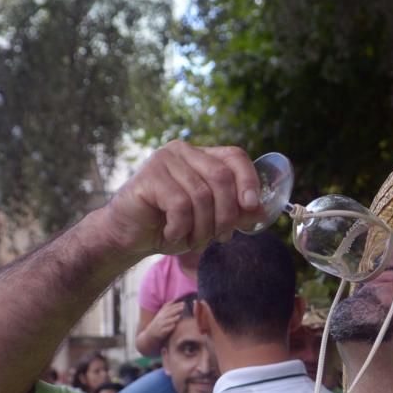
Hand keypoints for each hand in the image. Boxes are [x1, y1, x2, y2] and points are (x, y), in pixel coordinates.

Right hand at [100, 142, 262, 255]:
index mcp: (202, 156)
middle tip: (221, 237)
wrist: (130, 236)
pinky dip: (181, 228)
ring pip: (201, 195)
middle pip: (222, 177)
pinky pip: (180, 205)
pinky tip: (172, 234)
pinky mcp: (148, 177)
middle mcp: (183, 152)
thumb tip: (262, 211)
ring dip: (202, 228)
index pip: (235, 156)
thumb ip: (236, 213)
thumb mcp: (211, 221)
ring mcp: (164, 161)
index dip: (249, 180)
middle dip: (227, 214)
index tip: (252, 206)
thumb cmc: (172, 225)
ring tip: (192, 240)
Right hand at [146, 300, 185, 341]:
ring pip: (167, 321)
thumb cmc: (158, 322)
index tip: (183, 303)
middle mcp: (161, 318)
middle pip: (169, 313)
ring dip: (173, 318)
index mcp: (162, 313)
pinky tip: (174, 326)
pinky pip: (165, 330)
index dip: (176, 305)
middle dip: (176, 310)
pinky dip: (169, 327)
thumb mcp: (161, 313)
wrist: (150, 334)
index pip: (169, 308)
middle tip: (183, 307)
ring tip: (179, 316)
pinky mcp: (161, 332)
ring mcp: (160, 325)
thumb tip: (175, 299)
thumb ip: (167, 307)